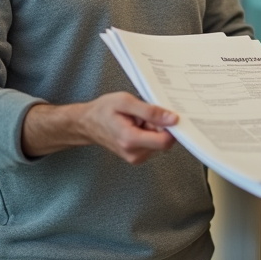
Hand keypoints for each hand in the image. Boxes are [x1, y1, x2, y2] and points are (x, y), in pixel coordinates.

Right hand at [22, 93, 178, 163]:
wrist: (87, 123)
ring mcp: (136, 157)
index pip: (165, 141)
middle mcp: (134, 154)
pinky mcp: (137, 157)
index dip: (169, 126)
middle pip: (163, 141)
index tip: (165, 114)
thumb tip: (173, 119)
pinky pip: (153, 144)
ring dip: (153, 128)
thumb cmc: (103, 111)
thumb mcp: (126, 102)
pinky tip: (136, 126)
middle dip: (158, 125)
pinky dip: (148, 133)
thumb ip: (150, 111)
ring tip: (136, 120)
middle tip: (142, 115)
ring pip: (159, 142)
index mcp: (131, 140)